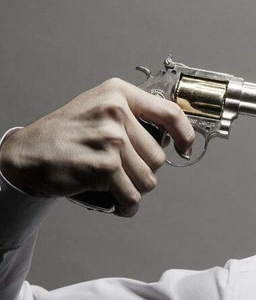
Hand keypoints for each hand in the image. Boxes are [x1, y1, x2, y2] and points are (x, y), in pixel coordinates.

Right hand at [0, 78, 194, 216]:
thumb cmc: (67, 134)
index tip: (184, 148)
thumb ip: (134, 117)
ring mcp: (111, 138)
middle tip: (119, 171)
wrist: (27, 153)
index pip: (170, 113)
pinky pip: (131, 196)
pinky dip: (126, 206)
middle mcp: (117, 112)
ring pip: (148, 180)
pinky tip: (115, 202)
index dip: (184, 134)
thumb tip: (172, 138)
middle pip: (158, 157)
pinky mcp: (104, 166)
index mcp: (119, 93)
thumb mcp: (100, 109)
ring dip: (134, 190)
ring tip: (113, 185)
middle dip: (143, 171)